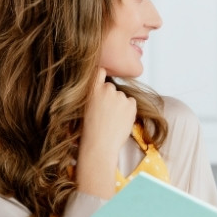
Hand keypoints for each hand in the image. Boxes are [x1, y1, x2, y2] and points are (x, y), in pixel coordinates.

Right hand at [76, 68, 136, 197]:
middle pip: (111, 87)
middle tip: (106, 113)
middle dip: (110, 97)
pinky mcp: (131, 104)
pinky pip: (131, 103)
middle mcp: (107, 89)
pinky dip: (128, 110)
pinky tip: (120, 120)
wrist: (99, 145)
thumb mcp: (84, 107)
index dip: (101, 76)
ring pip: (122, 96)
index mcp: (92, 89)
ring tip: (112, 120)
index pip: (99, 71)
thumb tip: (102, 90)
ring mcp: (120, 96)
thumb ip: (93, 95)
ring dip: (120, 105)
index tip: (102, 81)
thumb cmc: (89, 130)